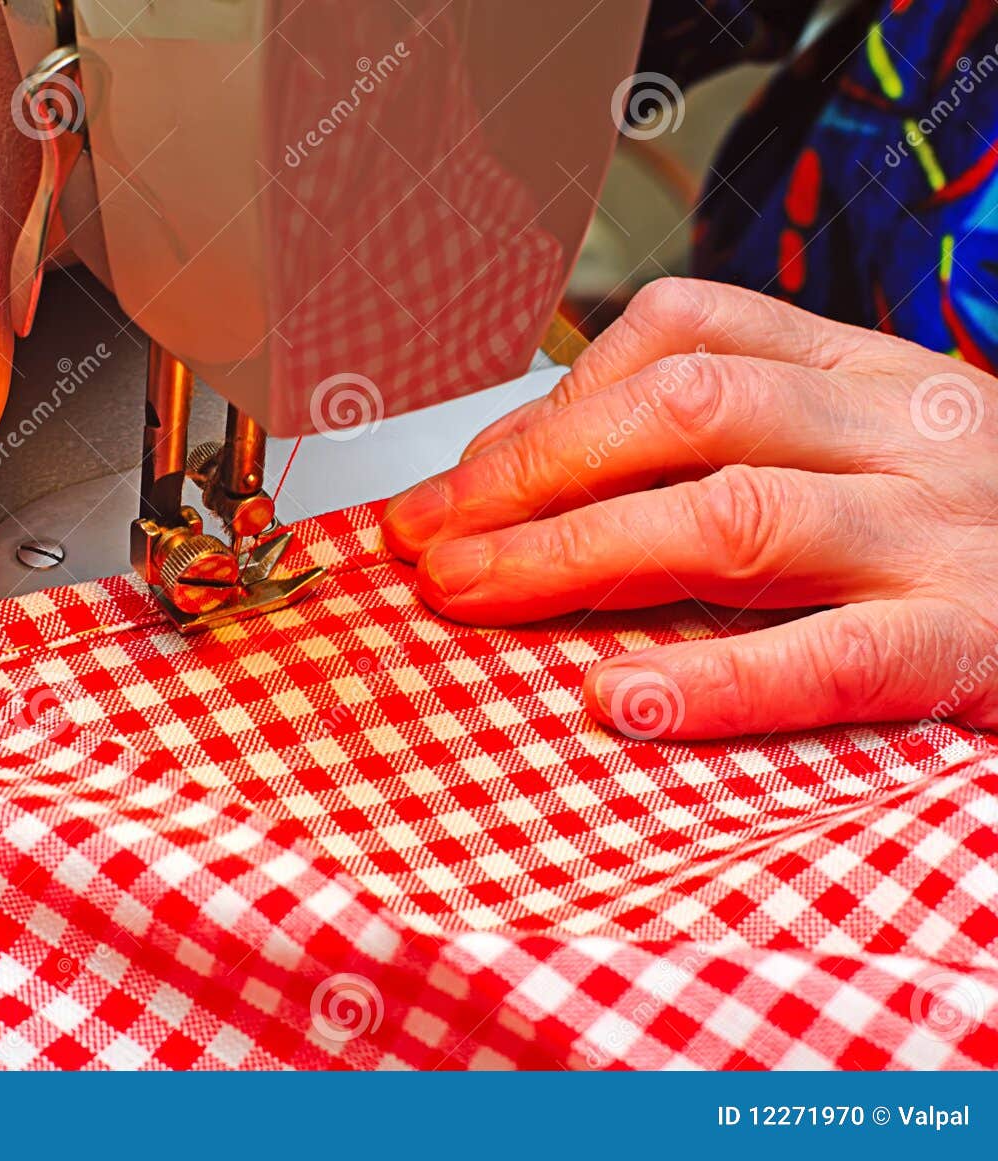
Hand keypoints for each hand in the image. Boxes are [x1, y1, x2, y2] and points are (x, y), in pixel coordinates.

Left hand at [383, 278, 997, 738]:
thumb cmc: (955, 526)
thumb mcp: (845, 448)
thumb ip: (713, 450)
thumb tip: (519, 486)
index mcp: (856, 368)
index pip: (674, 338)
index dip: (543, 410)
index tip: (454, 485)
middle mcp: (896, 427)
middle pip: (680, 415)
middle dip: (531, 478)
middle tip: (431, 545)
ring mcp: (937, 530)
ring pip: (731, 516)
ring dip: (575, 558)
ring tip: (475, 599)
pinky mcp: (970, 641)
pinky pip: (831, 656)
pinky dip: (715, 680)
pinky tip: (620, 702)